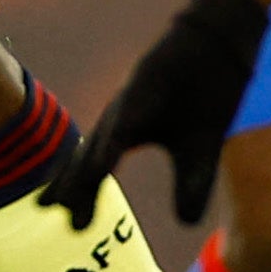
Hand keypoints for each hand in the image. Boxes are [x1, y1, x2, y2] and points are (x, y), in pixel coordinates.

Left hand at [40, 0, 269, 224]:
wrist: (222, 46)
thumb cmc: (205, 97)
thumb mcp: (200, 152)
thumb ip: (191, 186)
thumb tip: (185, 223)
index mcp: (128, 132)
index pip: (95, 167)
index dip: (80, 193)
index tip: (67, 224)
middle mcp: (121, 117)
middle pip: (87, 156)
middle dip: (69, 186)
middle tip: (48, 212)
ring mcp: (131, 99)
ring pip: (100, 140)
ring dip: (81, 170)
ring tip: (62, 201)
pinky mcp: (147, 82)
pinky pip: (127, 117)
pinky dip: (112, 142)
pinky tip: (102, 163)